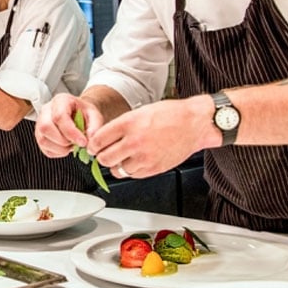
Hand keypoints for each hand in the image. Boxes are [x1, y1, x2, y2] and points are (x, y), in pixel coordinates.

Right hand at [35, 93, 104, 157]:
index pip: (59, 116)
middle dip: (63, 141)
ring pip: (43, 140)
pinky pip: (45, 149)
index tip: (83, 142)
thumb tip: (90, 139)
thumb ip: (95, 126)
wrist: (80, 114)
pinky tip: (67, 147)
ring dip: (61, 148)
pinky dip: (58, 152)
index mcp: (60, 100)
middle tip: (76, 143)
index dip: (71, 132)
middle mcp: (46, 110)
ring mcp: (40, 123)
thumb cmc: (85, 113)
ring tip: (72, 144)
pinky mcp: (39, 136)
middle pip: (45, 127)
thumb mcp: (94, 115)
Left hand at [88, 96, 213, 178]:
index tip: (93, 147)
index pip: (98, 140)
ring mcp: (144, 157)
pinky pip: (132, 175)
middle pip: (104, 158)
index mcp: (128, 124)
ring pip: (117, 170)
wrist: (194, 123)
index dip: (92, 145)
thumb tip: (104, 138)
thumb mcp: (139, 112)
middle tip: (104, 153)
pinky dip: (131, 170)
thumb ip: (120, 126)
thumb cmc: (169, 114)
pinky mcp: (154, 168)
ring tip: (122, 157)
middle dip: (101, 157)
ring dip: (117, 165)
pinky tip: (136, 160)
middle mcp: (135, 142)